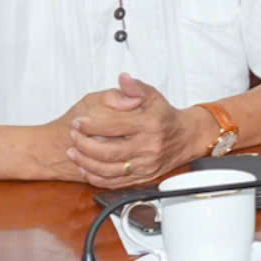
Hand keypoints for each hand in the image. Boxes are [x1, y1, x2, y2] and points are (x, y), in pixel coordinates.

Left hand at [60, 75, 207, 188]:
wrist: (187, 137)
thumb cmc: (166, 116)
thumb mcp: (154, 96)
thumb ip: (136, 88)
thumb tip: (122, 78)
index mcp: (149, 125)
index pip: (114, 126)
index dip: (91, 124)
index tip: (77, 122)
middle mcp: (148, 146)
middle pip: (108, 151)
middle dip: (84, 145)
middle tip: (72, 137)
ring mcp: (145, 164)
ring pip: (109, 169)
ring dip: (86, 163)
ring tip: (74, 153)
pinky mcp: (143, 177)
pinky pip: (115, 182)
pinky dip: (97, 178)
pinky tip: (86, 169)